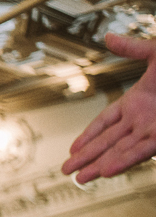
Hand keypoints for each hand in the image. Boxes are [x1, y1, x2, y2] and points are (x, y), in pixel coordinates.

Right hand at [61, 34, 155, 183]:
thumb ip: (132, 48)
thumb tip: (109, 38)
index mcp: (137, 100)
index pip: (105, 122)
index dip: (88, 135)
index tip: (74, 147)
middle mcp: (142, 119)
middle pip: (108, 142)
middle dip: (87, 156)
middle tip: (68, 170)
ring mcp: (152, 129)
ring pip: (119, 151)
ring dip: (100, 165)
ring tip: (82, 178)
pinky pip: (140, 151)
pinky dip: (123, 161)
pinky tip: (108, 170)